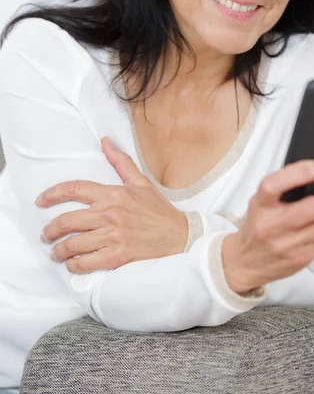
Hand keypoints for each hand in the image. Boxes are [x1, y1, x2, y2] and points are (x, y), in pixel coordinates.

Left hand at [36, 137, 187, 273]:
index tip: (40, 201)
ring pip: (73, 244)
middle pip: (67, 221)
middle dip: (50, 230)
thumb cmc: (159, 210)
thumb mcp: (141, 182)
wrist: (179, 236)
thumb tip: (105, 141)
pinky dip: (74, 265)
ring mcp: (114, 236)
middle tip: (45, 235)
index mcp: (113, 194)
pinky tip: (72, 264)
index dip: (52, 194)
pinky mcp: (118, 255)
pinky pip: (87, 262)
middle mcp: (110, 214)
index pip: (75, 189)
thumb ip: (120, 162)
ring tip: (55, 252)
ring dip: (59, 250)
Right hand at [222, 160, 313, 293]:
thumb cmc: (256, 226)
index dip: (298, 173)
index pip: (274, 185)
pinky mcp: (298, 260)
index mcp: (259, 206)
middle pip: (309, 209)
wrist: (244, 263)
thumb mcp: (258, 203)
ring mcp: (285, 245)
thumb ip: (280, 190)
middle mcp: (271, 226)